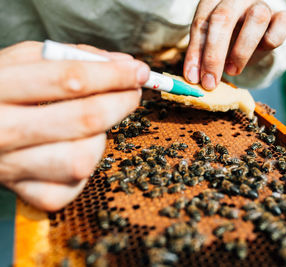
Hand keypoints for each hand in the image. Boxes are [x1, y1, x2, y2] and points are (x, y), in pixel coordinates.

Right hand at [0, 41, 149, 210]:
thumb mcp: (21, 60)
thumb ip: (71, 57)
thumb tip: (123, 64)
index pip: (71, 80)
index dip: (114, 75)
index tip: (139, 71)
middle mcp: (1, 131)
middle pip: (86, 119)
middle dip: (122, 102)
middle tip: (133, 92)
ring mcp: (9, 167)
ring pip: (82, 159)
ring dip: (100, 138)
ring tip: (92, 124)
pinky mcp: (21, 192)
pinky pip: (69, 188)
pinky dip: (83, 171)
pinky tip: (74, 150)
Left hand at [184, 0, 285, 89]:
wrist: (260, 33)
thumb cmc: (230, 38)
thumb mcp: (212, 44)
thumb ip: (202, 56)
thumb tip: (193, 78)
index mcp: (215, 0)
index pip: (201, 23)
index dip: (195, 52)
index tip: (192, 78)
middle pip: (223, 18)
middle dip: (214, 55)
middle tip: (209, 82)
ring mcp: (262, 4)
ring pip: (256, 19)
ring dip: (241, 51)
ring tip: (232, 71)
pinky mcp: (283, 17)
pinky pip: (279, 28)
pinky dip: (269, 43)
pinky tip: (260, 53)